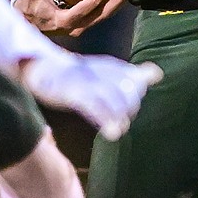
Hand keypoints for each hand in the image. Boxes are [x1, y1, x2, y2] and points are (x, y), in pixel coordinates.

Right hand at [13, 0, 133, 37]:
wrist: (29, 22)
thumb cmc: (30, 4)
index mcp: (62, 21)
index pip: (79, 13)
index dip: (92, 2)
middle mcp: (75, 28)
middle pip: (99, 17)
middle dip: (114, 3)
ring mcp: (82, 27)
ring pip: (104, 17)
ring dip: (118, 3)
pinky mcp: (85, 23)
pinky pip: (102, 15)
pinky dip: (113, 4)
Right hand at [20, 52, 161, 139]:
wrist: (40, 68)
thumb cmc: (75, 76)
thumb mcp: (105, 72)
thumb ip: (131, 74)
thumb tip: (157, 72)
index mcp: (109, 66)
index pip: (134, 79)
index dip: (135, 94)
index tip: (127, 108)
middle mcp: (100, 70)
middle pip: (126, 89)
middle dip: (128, 107)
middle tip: (120, 120)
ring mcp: (86, 80)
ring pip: (113, 97)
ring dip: (119, 114)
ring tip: (119, 129)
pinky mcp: (72, 91)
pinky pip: (94, 105)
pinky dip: (105, 118)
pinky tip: (112, 132)